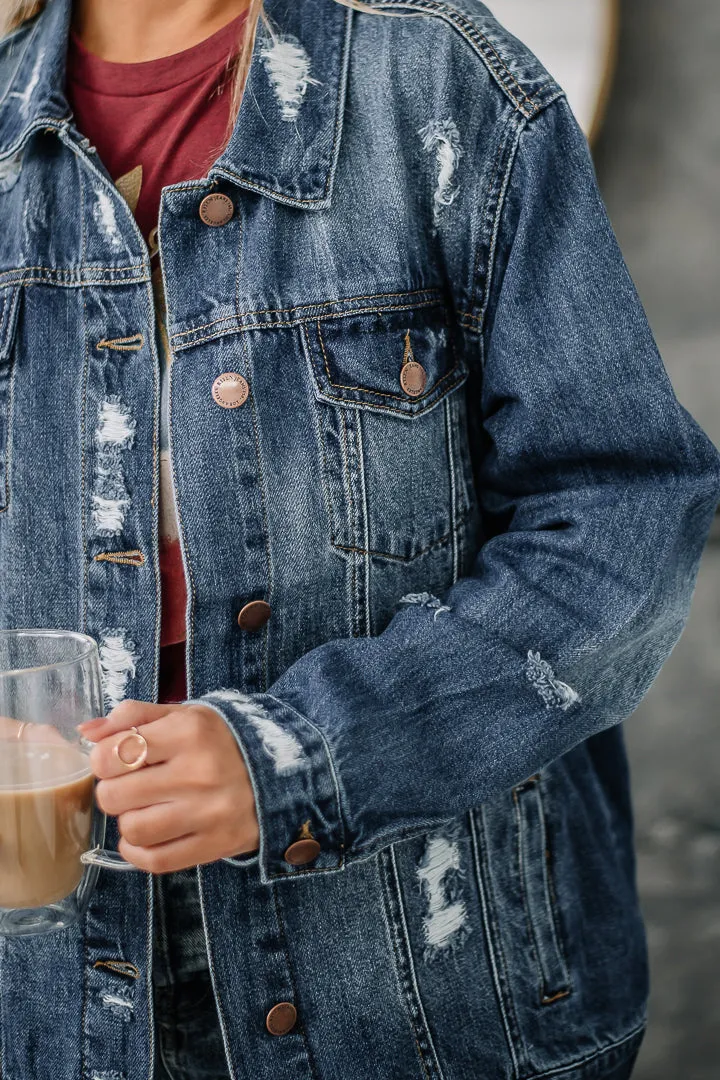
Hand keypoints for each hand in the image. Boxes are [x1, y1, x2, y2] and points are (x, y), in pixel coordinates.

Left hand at [77, 701, 258, 872]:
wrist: (283, 772)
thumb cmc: (221, 741)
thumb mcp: (184, 715)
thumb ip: (133, 716)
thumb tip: (86, 733)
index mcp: (189, 731)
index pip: (112, 753)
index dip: (103, 759)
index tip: (116, 760)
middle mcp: (199, 771)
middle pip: (114, 796)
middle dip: (114, 791)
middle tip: (131, 786)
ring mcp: (208, 812)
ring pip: (132, 829)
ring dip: (129, 821)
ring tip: (145, 809)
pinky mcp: (215, 844)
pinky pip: (154, 860)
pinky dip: (139, 851)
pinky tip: (149, 835)